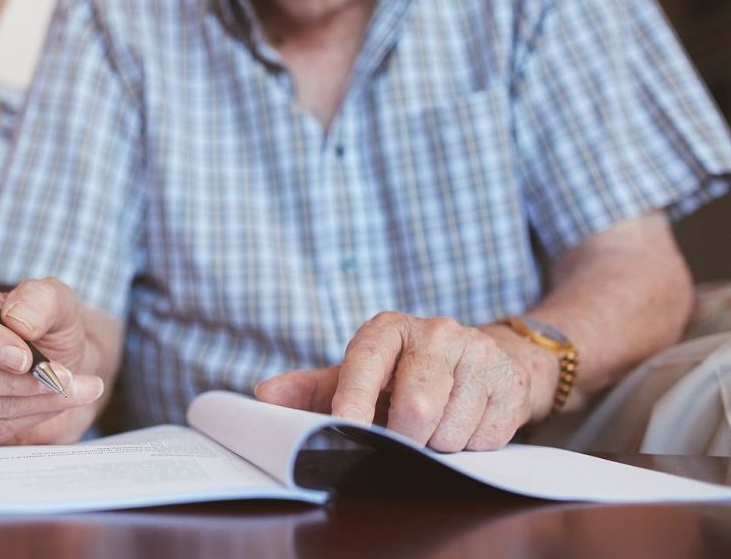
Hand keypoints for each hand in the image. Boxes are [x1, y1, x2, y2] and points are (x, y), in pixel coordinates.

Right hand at [0, 277, 106, 445]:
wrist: (58, 365)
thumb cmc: (46, 327)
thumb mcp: (54, 301)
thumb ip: (40, 299)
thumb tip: (18, 320)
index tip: (25, 356)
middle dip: (10, 380)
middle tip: (57, 378)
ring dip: (29, 400)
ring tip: (68, 387)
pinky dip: (26, 418)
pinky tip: (52, 403)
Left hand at [256, 312, 550, 451]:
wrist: (483, 358)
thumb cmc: (405, 373)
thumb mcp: (358, 375)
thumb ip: (311, 389)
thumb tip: (263, 397)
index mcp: (386, 329)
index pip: (366, 361)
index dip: (355, 398)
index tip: (345, 426)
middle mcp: (435, 332)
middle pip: (416, 405)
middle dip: (404, 437)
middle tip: (401, 438)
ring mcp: (478, 354)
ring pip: (450, 429)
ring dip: (438, 445)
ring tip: (434, 426)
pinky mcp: (511, 381)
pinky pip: (485, 438)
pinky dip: (470, 445)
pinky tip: (465, 423)